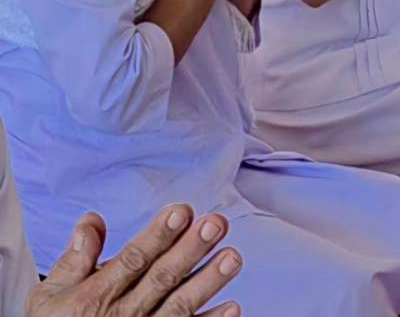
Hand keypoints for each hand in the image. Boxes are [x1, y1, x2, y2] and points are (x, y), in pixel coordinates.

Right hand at [28, 204, 241, 316]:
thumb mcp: (50, 294)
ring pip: (179, 307)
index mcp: (97, 295)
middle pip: (162, 279)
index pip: (133, 260)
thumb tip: (92, 220)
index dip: (158, 235)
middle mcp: (122, 315)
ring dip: (208, 283)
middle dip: (191, 250)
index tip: (182, 210)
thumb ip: (73, 259)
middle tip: (217, 223)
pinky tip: (232, 307)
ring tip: (232, 257)